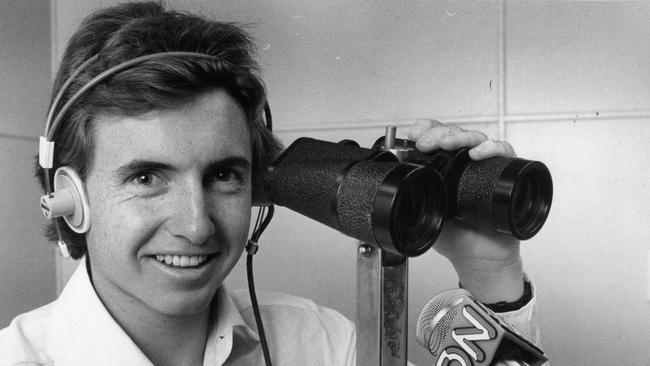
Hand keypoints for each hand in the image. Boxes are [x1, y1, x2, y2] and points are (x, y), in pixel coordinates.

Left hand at [408, 120, 523, 303]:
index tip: (414, 134)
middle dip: (437, 133)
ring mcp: (485, 165)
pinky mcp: (505, 173)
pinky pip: (504, 152)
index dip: (425, 129)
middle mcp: (464, 162)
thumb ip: (414, 198)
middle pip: (453, 133)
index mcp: (443, 166)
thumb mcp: (426, 214)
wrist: (478, 258)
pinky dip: (492, 148)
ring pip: (475, 138)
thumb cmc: (455, 236)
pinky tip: (478, 153)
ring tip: (447, 143)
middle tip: (426, 142)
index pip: (434, 136)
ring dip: (460, 136)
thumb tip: (398, 184)